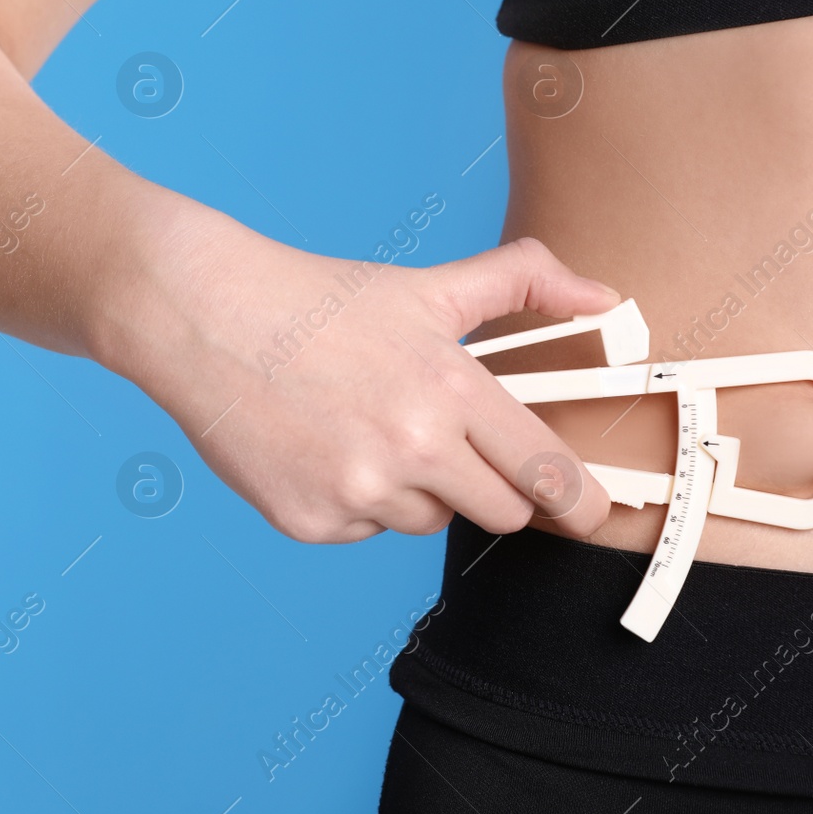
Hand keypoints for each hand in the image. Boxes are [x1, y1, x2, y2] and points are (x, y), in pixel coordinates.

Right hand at [107, 208, 618, 542]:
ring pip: (427, 521)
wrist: (206, 317)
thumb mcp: (429, 286)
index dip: (580, 498)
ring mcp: (357, 490)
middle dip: (492, 488)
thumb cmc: (320, 301)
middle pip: (499, 513)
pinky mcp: (309, 521)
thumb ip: (523, 282)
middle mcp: (410, 447)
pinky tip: (322, 446)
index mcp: (451, 388)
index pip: (547, 472)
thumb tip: (606, 295)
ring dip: (416, 489)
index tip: (593, 510)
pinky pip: (364, 531)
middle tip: (459, 450)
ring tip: (366, 427)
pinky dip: (355, 501)